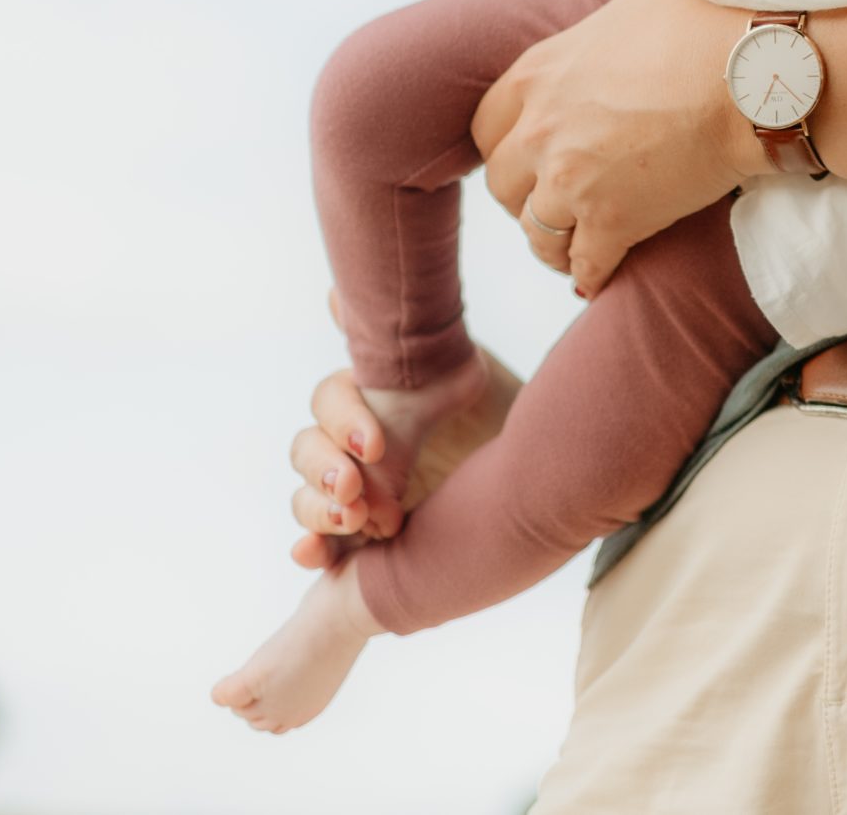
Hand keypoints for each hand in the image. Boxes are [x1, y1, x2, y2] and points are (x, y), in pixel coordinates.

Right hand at [284, 340, 522, 569]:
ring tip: (352, 520)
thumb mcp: (459, 370)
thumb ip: (404, 342)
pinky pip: (321, 545)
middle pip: (307, 452)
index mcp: (368, 400)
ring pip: (306, 498)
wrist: (540, 461)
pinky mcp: (364, 535)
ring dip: (317, 510)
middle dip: (324, 470)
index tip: (378, 443)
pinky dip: (310, 547)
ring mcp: (355, 493)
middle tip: (354, 488)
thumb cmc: (494, 410)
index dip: (345, 421)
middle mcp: (352, 446)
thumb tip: (339, 293)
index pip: (329, 403)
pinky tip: (313, 553)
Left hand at [472, 0, 758, 295]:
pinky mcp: (613, 222)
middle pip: (503, 185)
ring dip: (553, 241)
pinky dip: (589, 273)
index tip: (533, 154)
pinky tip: (599, 276)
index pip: (486, 126)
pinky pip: (582, 265)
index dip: (508, 144)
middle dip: (526, 196)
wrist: (760, 75)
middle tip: (557, 200)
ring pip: (536, 232)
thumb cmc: (710, 17)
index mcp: (538, 73)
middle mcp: (541, 131)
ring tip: (576, 245)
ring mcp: (572, 182)